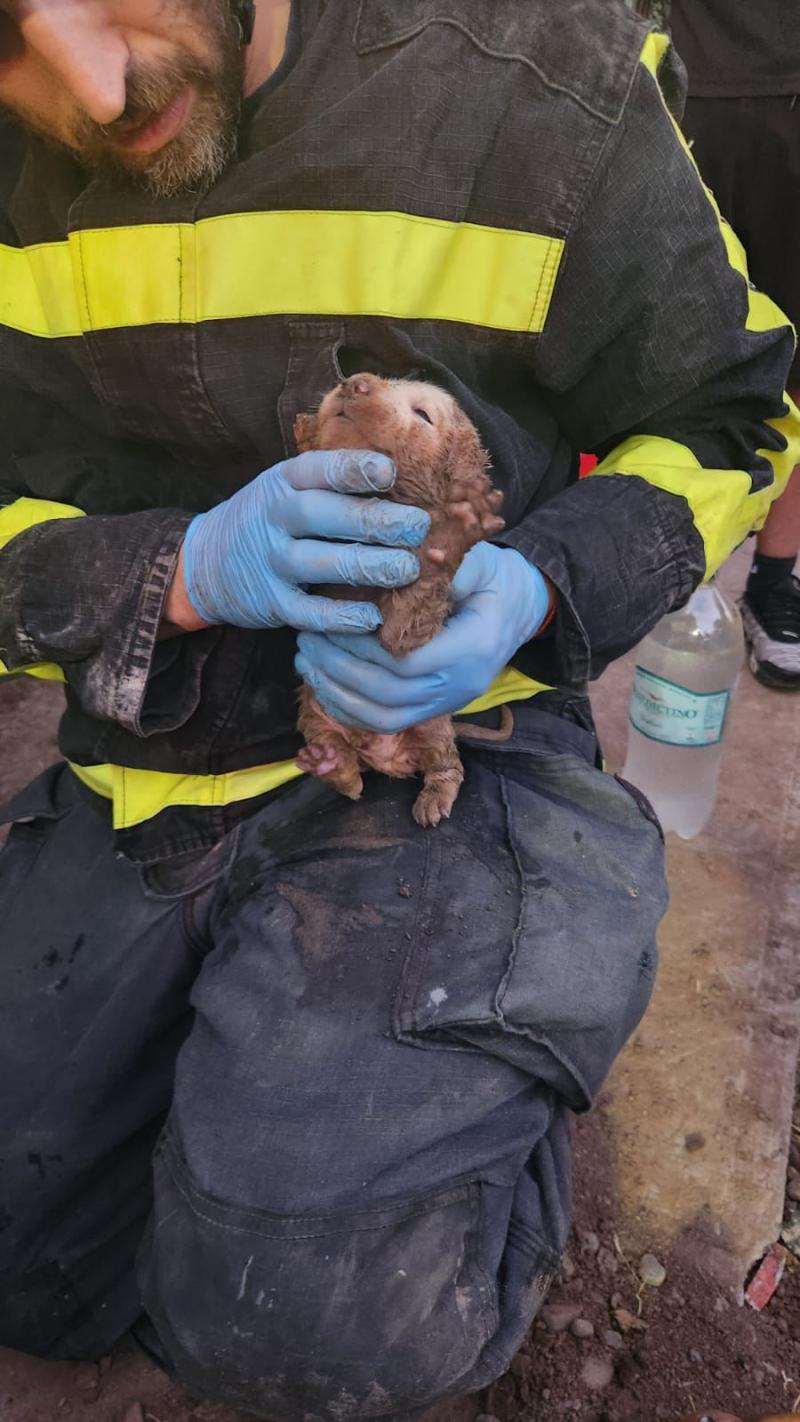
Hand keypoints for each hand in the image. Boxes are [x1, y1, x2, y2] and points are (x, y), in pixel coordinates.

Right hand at [177, 450, 429, 632]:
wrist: (206, 563)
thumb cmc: (271, 519)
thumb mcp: (289, 488)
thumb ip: (333, 483)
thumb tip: (407, 479)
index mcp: (284, 482)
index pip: (319, 469)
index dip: (354, 469)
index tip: (391, 474)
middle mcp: (275, 517)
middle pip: (323, 515)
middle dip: (374, 520)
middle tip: (418, 527)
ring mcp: (270, 560)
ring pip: (318, 562)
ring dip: (366, 565)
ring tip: (407, 569)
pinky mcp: (270, 602)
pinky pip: (307, 610)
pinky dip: (339, 616)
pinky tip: (372, 617)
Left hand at [295, 542, 551, 731]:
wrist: (521, 608)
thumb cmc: (495, 579)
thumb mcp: (476, 562)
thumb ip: (439, 565)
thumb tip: (392, 559)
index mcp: (474, 648)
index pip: (407, 662)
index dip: (362, 647)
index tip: (331, 621)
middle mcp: (462, 685)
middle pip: (388, 693)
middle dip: (339, 668)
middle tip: (308, 637)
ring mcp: (449, 702)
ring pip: (383, 716)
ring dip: (338, 692)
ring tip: (307, 659)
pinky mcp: (435, 709)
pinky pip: (387, 723)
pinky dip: (350, 709)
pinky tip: (323, 683)